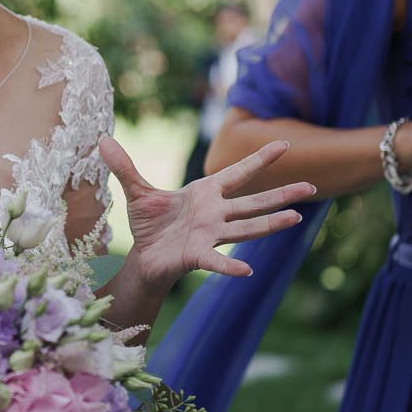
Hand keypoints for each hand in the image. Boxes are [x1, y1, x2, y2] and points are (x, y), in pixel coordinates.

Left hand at [98, 136, 312, 287]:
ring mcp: (210, 235)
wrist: (143, 257)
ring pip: (246, 228)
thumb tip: (102, 140)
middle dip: (281, 194)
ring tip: (296, 218)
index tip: (284, 144)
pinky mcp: (197, 256)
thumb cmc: (149, 224)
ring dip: (270, 223)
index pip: (238, 173)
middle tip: (310, 186)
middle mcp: (215, 213)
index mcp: (206, 193)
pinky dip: (230, 266)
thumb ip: (124, 166)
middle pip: (253, 201)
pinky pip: (216, 260)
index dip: (260, 159)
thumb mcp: (137, 191)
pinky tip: (248, 271)